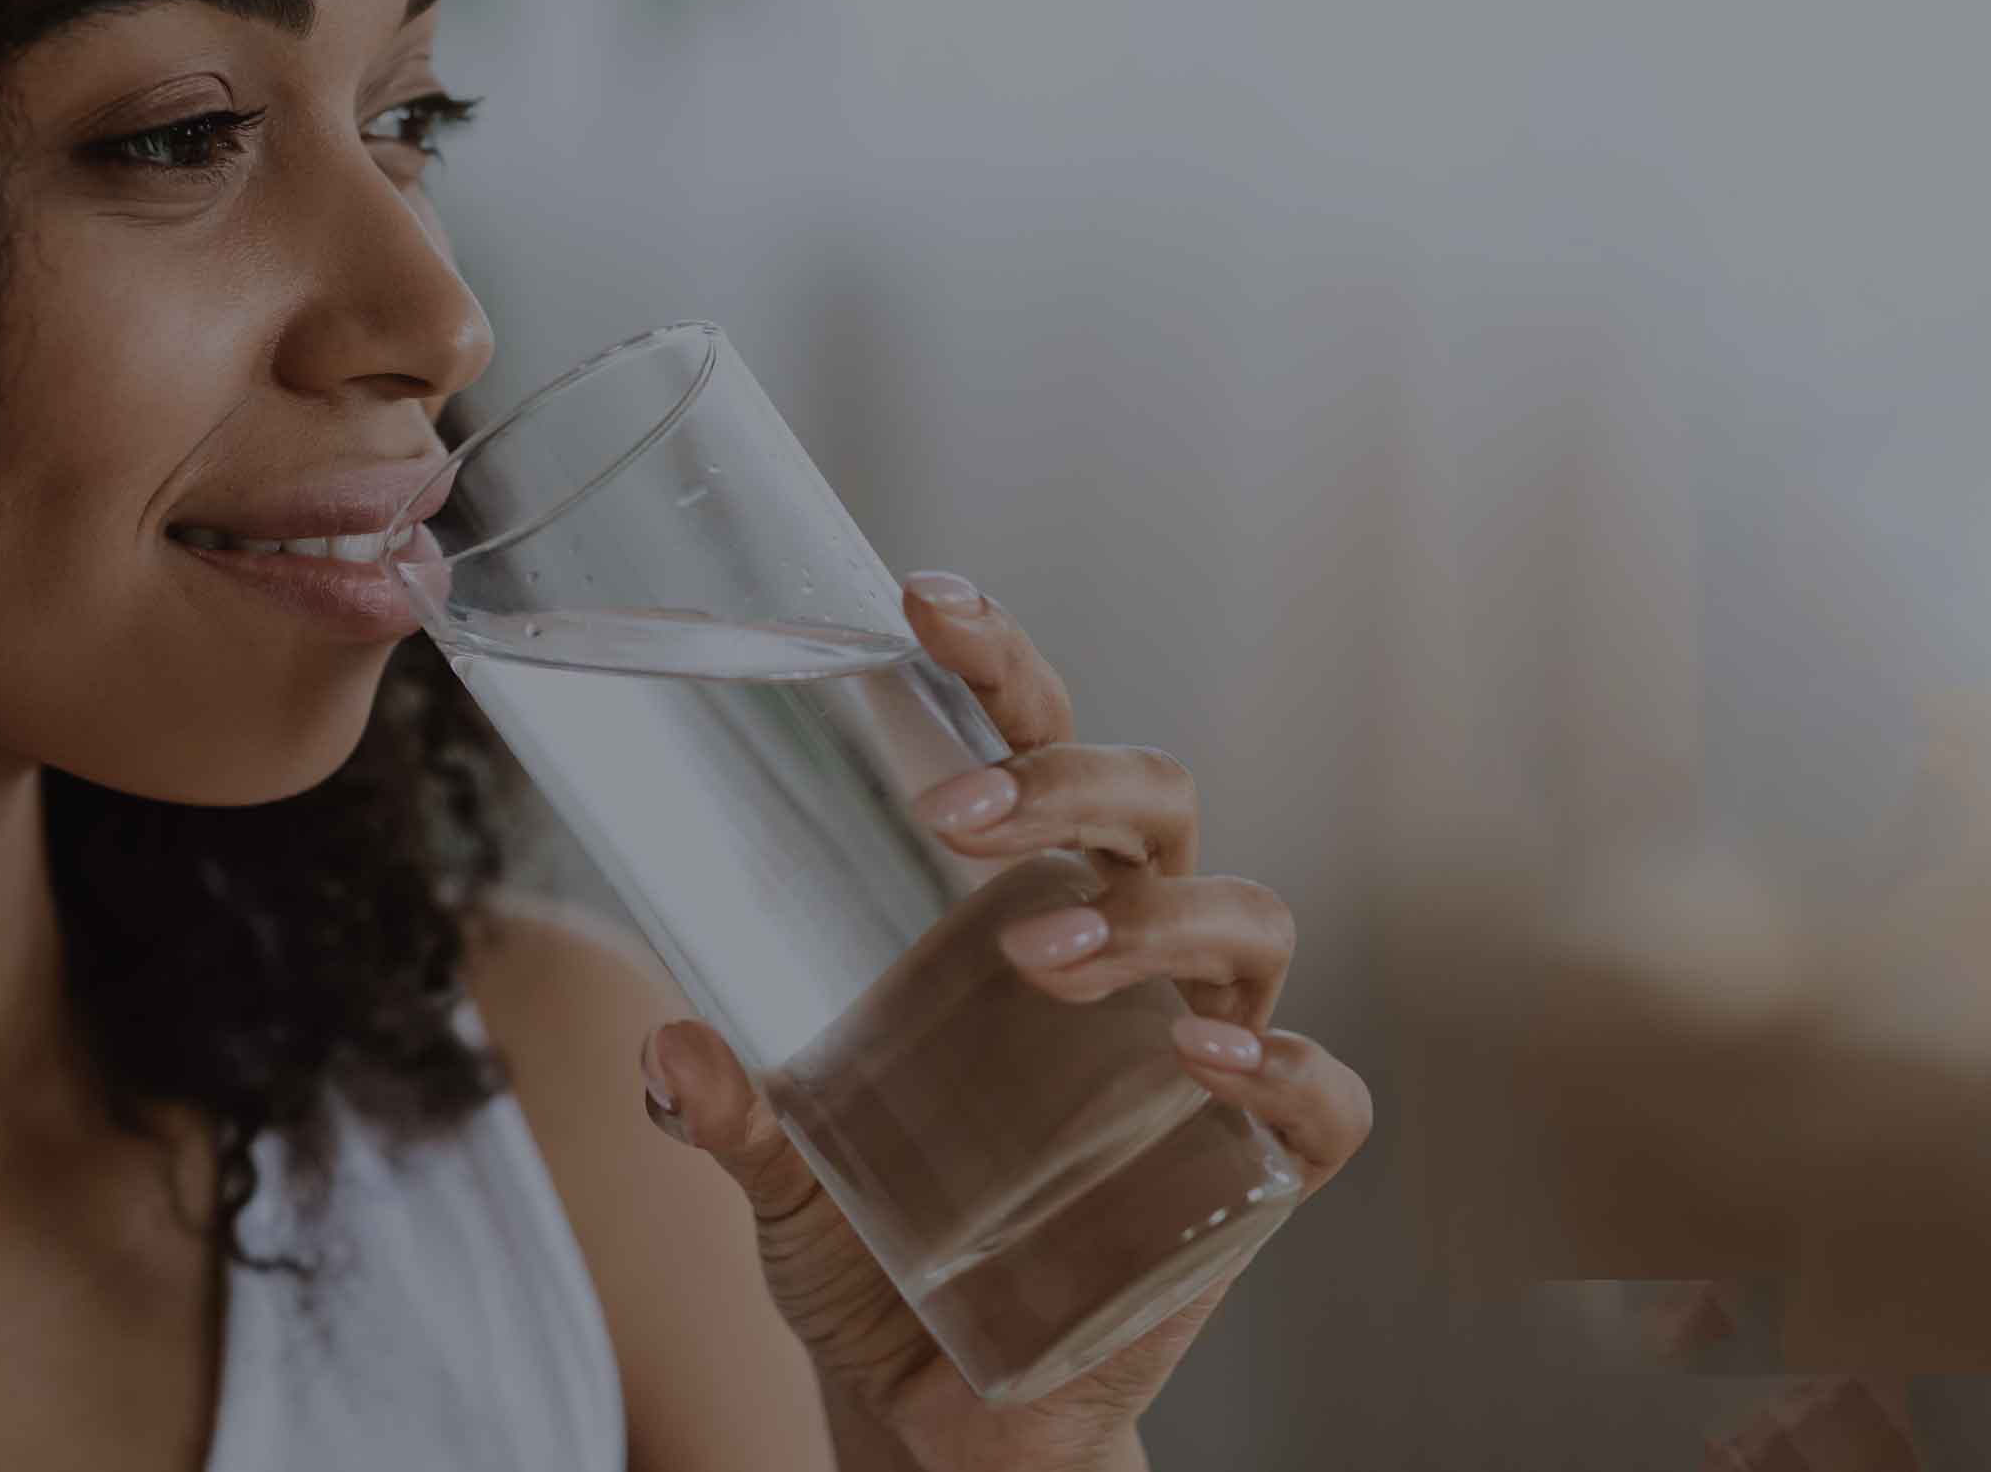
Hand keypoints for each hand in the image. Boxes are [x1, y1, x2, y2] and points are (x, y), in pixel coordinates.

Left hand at [640, 570, 1374, 1471]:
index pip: (1040, 740)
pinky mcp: (1255, 1169)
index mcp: (1028, 903)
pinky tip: (1203, 1062)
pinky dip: (1284, 1065)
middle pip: (1155, 800)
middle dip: (1066, 779)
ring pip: (1248, 916)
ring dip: (1153, 916)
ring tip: (1044, 958)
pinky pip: (1321, 1097)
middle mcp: (1136, 952)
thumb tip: (669, 1046)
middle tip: (946, 818)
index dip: (1001, 662)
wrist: (937, 1417)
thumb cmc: (873, 1253)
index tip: (923, 601)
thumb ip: (727, 1111)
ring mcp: (1207, 1052)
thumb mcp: (777, 1178)